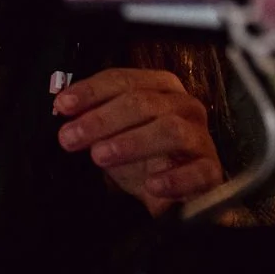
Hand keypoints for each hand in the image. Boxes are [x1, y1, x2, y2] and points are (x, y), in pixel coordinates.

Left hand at [55, 69, 223, 216]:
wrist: (176, 194)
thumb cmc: (146, 156)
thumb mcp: (114, 134)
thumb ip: (93, 118)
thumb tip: (63, 109)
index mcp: (160, 87)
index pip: (122, 80)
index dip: (90, 91)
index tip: (63, 105)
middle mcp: (183, 105)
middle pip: (142, 102)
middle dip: (101, 119)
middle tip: (71, 136)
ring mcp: (200, 136)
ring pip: (170, 129)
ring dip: (131, 142)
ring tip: (101, 155)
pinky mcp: (211, 169)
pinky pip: (198, 171)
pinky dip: (174, 178)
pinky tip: (152, 184)